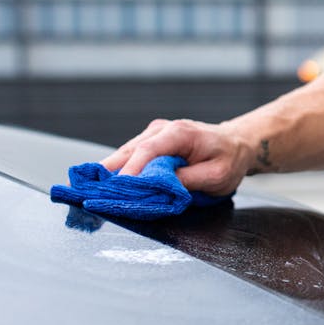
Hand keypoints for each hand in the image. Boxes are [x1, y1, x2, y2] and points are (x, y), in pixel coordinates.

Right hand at [100, 118, 252, 195]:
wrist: (236, 144)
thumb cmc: (229, 159)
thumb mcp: (217, 176)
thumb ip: (188, 180)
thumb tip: (158, 187)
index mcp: (179, 133)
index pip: (147, 151)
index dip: (128, 172)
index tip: (114, 190)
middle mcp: (162, 130)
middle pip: (128, 152)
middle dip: (107, 174)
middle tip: (87, 194)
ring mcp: (154, 134)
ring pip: (124, 155)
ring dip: (109, 174)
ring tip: (89, 192)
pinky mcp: (150, 143)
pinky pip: (130, 157)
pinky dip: (118, 171)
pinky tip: (105, 185)